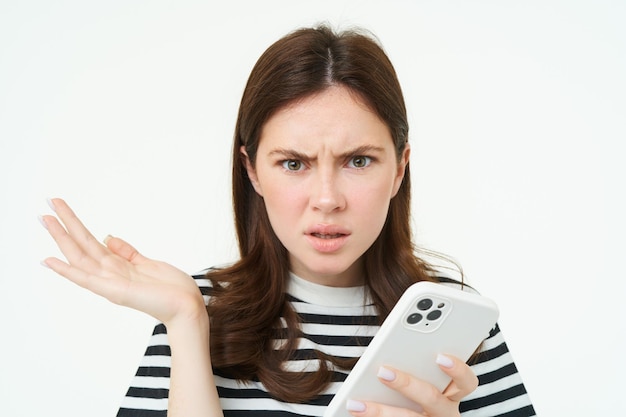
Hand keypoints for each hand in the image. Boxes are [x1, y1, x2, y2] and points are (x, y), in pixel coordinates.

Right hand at [40, 198, 205, 325]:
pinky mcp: (116, 292)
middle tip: (46, 204)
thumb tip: (108, 236)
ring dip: (61, 238)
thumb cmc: (172, 289)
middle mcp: (110, 273)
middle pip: (81, 245)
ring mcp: (110, 283)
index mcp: (117, 266)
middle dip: (64, 225)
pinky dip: (67, 271)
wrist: (188, 306)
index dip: (76, 224)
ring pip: (79, 256)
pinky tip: (50, 260)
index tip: (60, 207)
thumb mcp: (148, 263)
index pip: (91, 241)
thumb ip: (127, 252)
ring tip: (45, 219)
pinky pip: (87, 280)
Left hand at [347, 354, 477, 416]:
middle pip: (431, 398)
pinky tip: (355, 413)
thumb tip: (389, 352)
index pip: (466, 382)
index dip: (457, 369)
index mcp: (452, 395)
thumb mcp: (424, 381)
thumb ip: (417, 366)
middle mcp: (445, 414)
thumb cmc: (417, 396)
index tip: (440, 356)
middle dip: (406, 384)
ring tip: (355, 403)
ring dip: (379, 411)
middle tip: (382, 372)